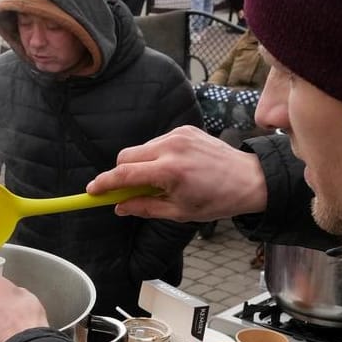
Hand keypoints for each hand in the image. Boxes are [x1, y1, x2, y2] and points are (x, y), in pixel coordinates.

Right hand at [86, 125, 268, 222]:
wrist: (250, 179)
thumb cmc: (218, 200)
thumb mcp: (179, 213)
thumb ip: (144, 207)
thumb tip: (119, 207)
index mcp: (170, 172)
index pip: (124, 174)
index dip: (104, 184)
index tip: (91, 191)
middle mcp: (171, 147)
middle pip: (126, 156)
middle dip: (121, 173)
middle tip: (128, 191)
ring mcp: (178, 135)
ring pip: (141, 148)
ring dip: (141, 165)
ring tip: (161, 181)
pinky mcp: (185, 128)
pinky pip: (157, 142)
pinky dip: (156, 155)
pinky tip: (174, 168)